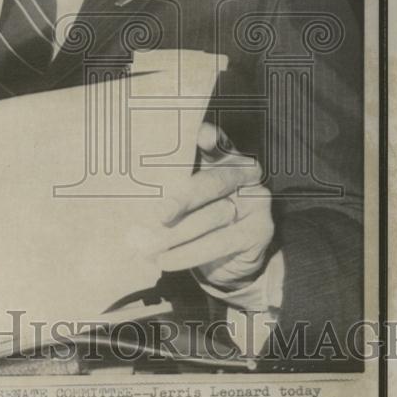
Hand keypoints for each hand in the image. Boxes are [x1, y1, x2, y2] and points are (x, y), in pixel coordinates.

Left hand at [157, 123, 273, 289]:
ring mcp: (256, 200)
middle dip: (183, 199)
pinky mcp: (260, 230)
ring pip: (215, 215)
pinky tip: (169, 260)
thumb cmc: (198, 215)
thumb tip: (137, 194)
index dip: (210, 138)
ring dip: (180, 234)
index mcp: (224, 156)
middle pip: (213, 182)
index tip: (201, 136)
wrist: (229, 257)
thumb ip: (172, 184)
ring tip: (153, 245)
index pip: (218, 142)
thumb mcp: (186, 195)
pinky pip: (221, 242)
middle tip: (159, 214)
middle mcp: (244, 173)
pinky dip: (191, 253)